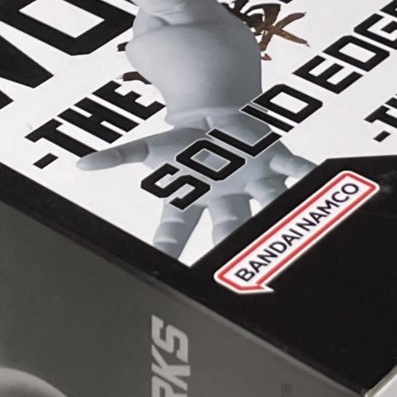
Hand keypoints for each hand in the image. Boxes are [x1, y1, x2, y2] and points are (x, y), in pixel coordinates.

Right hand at [78, 114, 312, 257]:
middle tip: (233, 268)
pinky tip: (315, 181)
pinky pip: (294, 168)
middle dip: (231, 246)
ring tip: (286, 232)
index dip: (169, 253)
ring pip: (266, 202)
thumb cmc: (186, 142)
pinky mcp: (274, 160)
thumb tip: (81, 165)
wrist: (218, 118)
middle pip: (227, 226)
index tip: (168, 278)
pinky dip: (305, 174)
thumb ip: (117, 157)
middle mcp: (226, 198)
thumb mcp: (149, 148)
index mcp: (194, 199)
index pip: (176, 232)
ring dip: (276, 213)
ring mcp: (253, 181)